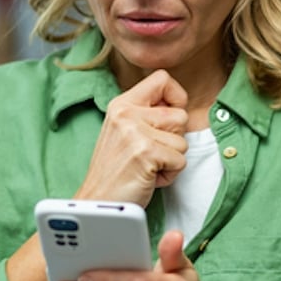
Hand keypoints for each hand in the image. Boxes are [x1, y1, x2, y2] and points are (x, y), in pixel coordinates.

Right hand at [74, 69, 188, 206]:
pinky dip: (170, 175)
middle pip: (181, 114)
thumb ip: (147, 113)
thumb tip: (178, 103)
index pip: (162, 78)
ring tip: (148, 166)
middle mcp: (127, 113)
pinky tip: (148, 177)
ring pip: (183, 141)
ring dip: (171, 159)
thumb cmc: (115, 170)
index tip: (168, 117)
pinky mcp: (146, 153)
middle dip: (173, 139)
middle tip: (151, 153)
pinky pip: (180, 161)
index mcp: (121, 104)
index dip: (176, 97)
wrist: (97, 202)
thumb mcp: (123, 130)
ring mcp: (135, 132)